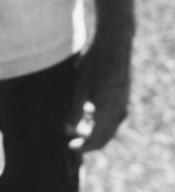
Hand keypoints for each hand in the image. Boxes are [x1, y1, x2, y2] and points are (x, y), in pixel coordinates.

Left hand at [65, 36, 131, 152]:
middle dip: (89, 142)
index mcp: (108, 112)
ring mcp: (123, 104)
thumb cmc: (94, 63)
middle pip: (105, 136)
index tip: (70, 147)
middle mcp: (119, 112)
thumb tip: (69, 129)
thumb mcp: (80, 86)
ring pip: (109, 127)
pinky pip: (113, 116)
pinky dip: (100, 121)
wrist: (113, 44)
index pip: (97, 139)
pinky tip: (88, 114)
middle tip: (72, 142)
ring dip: (94, 131)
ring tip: (78, 129)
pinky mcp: (122, 96)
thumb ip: (75, 109)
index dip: (84, 147)